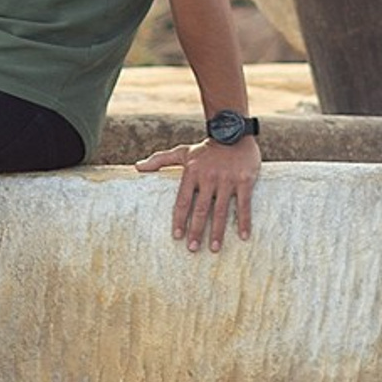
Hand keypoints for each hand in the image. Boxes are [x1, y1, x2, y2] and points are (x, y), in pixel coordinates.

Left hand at [134, 134, 260, 252]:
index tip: (177, 237)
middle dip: (196, 230)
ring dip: (218, 231)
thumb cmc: (206, 148)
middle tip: (193, 249)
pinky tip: (243, 236)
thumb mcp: (183, 152)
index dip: (179, 219)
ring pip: (221, 210)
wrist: (234, 132)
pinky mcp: (245, 180)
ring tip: (214, 249)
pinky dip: (244, 221)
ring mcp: (227, 180)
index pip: (183, 200)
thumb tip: (137, 167)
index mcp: (192, 172)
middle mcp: (209, 177)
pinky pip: (244, 204)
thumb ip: (160, 160)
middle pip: (201, 209)